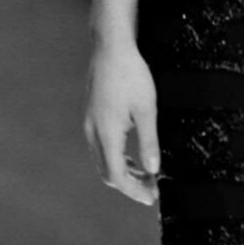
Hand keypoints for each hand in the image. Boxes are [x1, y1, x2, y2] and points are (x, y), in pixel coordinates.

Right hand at [84, 41, 160, 205]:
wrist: (111, 47)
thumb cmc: (131, 74)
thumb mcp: (147, 109)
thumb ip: (149, 142)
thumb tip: (153, 170)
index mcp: (107, 133)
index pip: (117, 175)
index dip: (134, 190)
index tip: (151, 196)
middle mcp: (94, 131)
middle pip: (107, 172)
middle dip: (130, 185)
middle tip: (152, 189)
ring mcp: (90, 123)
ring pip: (103, 160)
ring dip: (124, 172)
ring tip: (146, 175)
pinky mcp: (92, 116)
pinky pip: (101, 147)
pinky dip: (117, 158)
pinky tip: (133, 156)